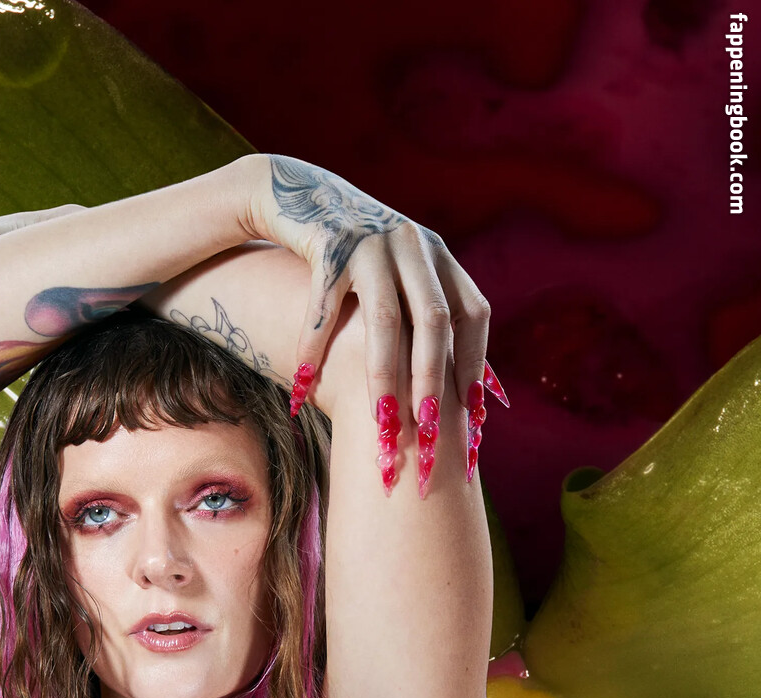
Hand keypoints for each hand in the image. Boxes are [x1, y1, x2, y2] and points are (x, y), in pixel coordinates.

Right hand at [240, 155, 491, 426]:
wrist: (295, 193)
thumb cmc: (350, 256)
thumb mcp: (397, 273)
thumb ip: (423, 312)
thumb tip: (454, 380)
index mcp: (436, 254)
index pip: (473, 311)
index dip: (476, 360)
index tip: (471, 410)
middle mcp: (411, 244)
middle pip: (434, 320)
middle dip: (432, 379)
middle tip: (429, 430)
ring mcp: (370, 241)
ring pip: (385, 320)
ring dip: (384, 376)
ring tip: (381, 423)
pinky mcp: (327, 244)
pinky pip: (324, 307)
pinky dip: (313, 350)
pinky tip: (305, 391)